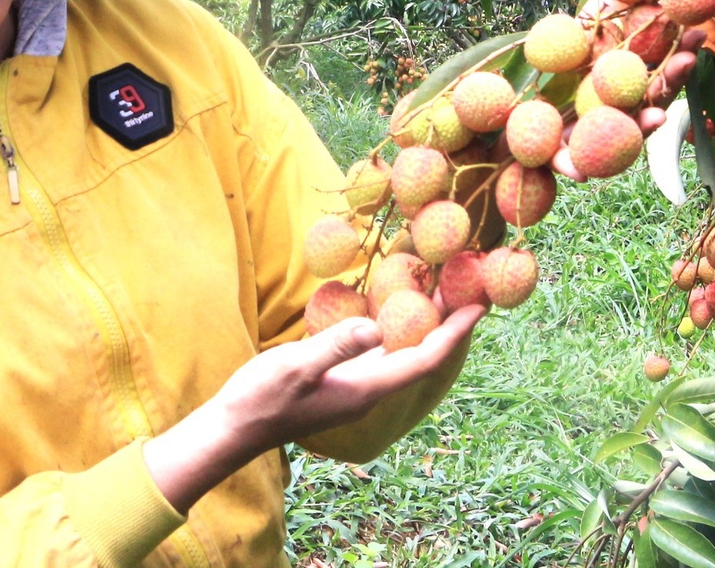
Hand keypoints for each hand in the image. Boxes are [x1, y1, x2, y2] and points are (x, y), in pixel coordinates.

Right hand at [142, 306, 482, 512]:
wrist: (234, 427)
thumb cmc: (262, 398)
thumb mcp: (296, 367)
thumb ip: (335, 347)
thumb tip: (374, 327)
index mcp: (366, 388)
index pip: (425, 358)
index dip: (455, 332)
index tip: (480, 306)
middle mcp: (369, 389)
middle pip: (421, 353)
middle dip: (447, 323)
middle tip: (469, 286)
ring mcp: (355, 386)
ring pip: (402, 351)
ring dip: (424, 322)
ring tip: (441, 289)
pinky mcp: (340, 380)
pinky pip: (380, 350)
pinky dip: (395, 326)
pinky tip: (392, 306)